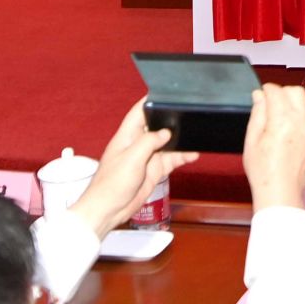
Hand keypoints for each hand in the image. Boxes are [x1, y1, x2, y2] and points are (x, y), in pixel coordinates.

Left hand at [67, 99, 199, 239]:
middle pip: (157, 126)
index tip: (166, 93)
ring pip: (168, 143)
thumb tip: (165, 132)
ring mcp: (147, 157)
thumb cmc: (111, 185)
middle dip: (171, 121)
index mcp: (127, 136)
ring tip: (195, 136)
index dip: (151, 101)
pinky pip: (172, 159)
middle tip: (188, 116)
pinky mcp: (154, 170)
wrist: (109, 210)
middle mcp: (138, 144)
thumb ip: (149, 142)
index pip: (139, 111)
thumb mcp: (131, 158)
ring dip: (180, 141)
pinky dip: (183, 156)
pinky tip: (192, 155)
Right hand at [243, 85, 304, 212]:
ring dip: (290, 105)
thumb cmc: (264, 171)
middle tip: (269, 104)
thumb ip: (257, 113)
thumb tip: (259, 95)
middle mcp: (302, 121)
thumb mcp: (251, 140)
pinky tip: (287, 132)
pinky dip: (298, 118)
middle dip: (281, 93)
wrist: (281, 191)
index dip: (266, 90)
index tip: (260, 95)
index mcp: (284, 120)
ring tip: (276, 122)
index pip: (277, 91)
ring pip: (304, 104)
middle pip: (295, 91)